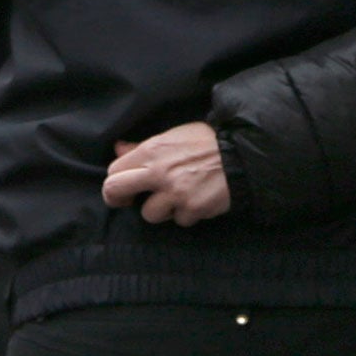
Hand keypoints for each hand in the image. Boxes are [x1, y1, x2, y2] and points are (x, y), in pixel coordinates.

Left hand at [102, 123, 230, 225]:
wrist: (241, 155)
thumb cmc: (206, 143)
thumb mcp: (173, 136)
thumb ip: (143, 146)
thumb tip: (118, 148)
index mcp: (152, 151)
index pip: (114, 171)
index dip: (116, 181)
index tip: (124, 187)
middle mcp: (159, 172)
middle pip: (115, 191)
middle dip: (118, 199)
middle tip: (128, 202)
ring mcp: (175, 193)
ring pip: (149, 214)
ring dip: (162, 210)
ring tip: (177, 198)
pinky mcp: (192, 209)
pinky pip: (180, 220)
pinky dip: (187, 214)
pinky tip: (197, 200)